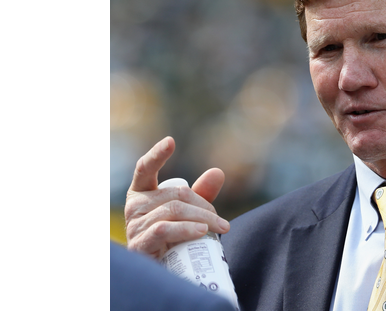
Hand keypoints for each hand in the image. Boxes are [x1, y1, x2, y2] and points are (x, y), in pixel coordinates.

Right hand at [124, 136, 229, 259]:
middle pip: (176, 194)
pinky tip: (202, 232)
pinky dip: (186, 229)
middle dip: (204, 206)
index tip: (170, 141)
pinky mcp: (139, 244)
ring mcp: (134, 225)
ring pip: (173, 211)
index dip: (156, 155)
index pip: (144, 168)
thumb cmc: (173, 240)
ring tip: (220, 228)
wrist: (162, 273)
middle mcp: (134, 206)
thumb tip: (218, 172)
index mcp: (142, 193)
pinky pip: (164, 229)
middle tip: (222, 222)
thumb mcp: (189, 214)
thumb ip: (201, 194)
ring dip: (203, 219)